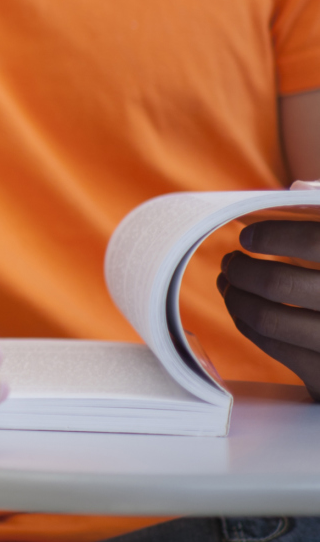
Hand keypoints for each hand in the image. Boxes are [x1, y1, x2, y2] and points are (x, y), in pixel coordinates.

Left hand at [219, 221, 319, 396]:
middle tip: (231, 261)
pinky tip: (243, 310)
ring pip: (270, 319)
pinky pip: (275, 349)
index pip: (317, 243)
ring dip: (236, 297)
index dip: (276, 237)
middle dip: (244, 269)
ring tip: (230, 281)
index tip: (249, 236)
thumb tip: (299, 192)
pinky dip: (248, 325)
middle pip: (283, 283)